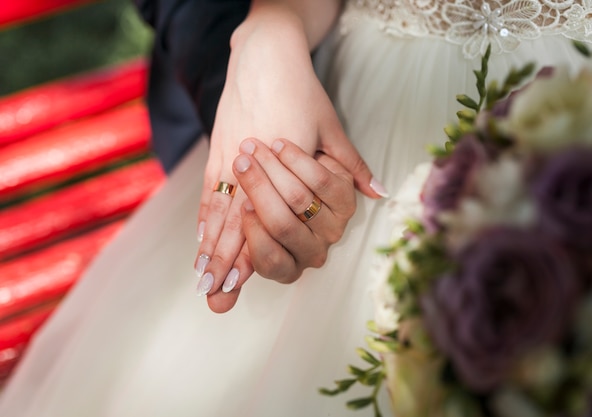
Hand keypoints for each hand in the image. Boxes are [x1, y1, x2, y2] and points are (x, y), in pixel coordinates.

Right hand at [194, 6, 385, 312]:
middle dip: (227, 257)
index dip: (250, 251)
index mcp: (285, 166)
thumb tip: (380, 193)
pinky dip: (204, 222)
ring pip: (220, 212)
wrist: (266, 58)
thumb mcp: (331, 127)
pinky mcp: (218, 154)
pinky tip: (199, 243)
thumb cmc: (302, 93)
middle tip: (214, 290)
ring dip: (211, 248)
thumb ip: (351, 166)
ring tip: (202, 278)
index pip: (265, 216)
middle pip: (239, 220)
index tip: (237, 281)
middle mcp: (254, 169)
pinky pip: (209, 195)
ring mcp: (231, 162)